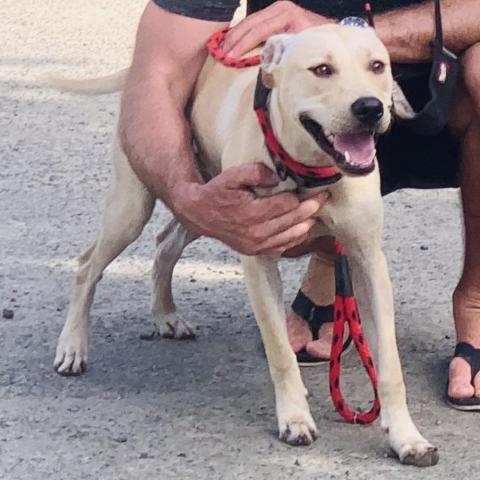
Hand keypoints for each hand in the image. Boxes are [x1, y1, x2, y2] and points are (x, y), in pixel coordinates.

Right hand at [173, 163, 328, 255]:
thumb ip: (255, 172)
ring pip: (292, 236)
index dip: (303, 196)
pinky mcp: (255, 251)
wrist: (199, 214)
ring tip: (315, 212)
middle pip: (294, 220)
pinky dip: (294, 238)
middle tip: (323, 197)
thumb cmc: (216, 192)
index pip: (288, 205)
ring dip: (306, 224)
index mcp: (253, 213)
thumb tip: (277, 176)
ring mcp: (257, 245)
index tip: (316, 188)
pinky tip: (301, 229)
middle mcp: (257, 233)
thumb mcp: (232, 176)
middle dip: (311, 208)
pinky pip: (282, 248)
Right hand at [223, 1, 330, 57]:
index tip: (230, 57)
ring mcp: (277, 8)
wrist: (329, 31)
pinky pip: (254, 21)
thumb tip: (263, 63)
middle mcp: (280, 8)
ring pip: (249, 21)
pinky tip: (231, 41)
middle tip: (221, 53)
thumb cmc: (316, 43)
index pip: (258, 31)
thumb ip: (282, 53)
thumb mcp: (300, 48)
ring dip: (234, 35)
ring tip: (221, 48)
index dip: (242, 45)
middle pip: (250, 23)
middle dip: (234, 39)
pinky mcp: (274, 12)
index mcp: (286, 16)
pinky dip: (241, 31)